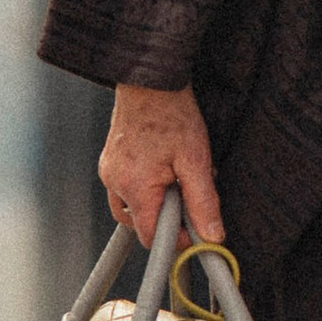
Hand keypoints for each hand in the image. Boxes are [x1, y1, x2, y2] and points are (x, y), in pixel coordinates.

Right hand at [99, 85, 223, 246]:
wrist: (150, 81)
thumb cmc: (171, 113)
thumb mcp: (196, 160)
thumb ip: (203, 202)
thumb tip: (211, 235)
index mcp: (135, 188)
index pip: (151, 236)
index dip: (177, 239)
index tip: (196, 231)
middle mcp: (115, 183)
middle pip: (141, 223)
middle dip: (168, 216)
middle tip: (189, 192)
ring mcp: (109, 172)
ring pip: (133, 207)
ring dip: (157, 202)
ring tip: (177, 176)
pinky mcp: (110, 162)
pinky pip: (126, 188)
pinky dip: (146, 187)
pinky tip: (164, 167)